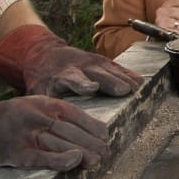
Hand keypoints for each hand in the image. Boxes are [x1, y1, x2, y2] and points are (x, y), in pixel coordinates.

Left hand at [0, 24, 142, 97]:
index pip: (73, 80)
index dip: (83, 84)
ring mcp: (92, 61)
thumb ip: (48, 104)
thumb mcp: (39, 92)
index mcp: (62, 77)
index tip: (93, 88)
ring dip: (124, 78)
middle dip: (111, 82)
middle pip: (98, 74)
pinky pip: (117, 67)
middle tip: (125, 90)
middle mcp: (79, 67)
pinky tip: (139, 81)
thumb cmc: (43, 80)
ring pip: (110, 69)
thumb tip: (53, 125)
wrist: (46, 54)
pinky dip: (128, 74)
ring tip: (137, 87)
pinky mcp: (102, 60)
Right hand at [0, 95, 108, 178]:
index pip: (75, 113)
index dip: (92, 126)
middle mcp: (34, 114)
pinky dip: (60, 159)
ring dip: (82, 152)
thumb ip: (55, 117)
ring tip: (96, 160)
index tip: (105, 136)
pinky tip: (74, 162)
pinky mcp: (13, 151)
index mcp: (42, 102)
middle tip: (105, 152)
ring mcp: (24, 132)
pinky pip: (41, 156)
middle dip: (90, 142)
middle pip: (70, 129)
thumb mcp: (31, 110)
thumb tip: (85, 132)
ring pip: (60, 142)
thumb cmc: (6, 124)